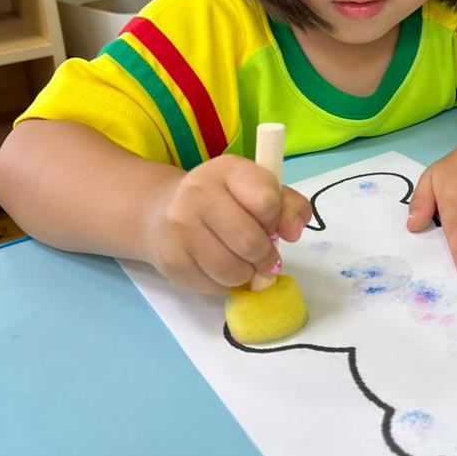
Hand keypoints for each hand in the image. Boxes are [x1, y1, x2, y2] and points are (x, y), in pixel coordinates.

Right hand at [139, 155, 311, 292]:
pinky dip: (225, 284)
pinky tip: (219, 267)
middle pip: (250, 242)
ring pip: (232, 271)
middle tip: (264, 255)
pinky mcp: (171, 259)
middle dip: (265, 256)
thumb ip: (290, 206)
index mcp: (227, 169)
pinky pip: (214, 286)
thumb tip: (293, 232)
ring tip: (243, 262)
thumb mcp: (261, 191)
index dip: (276, 219)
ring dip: (246, 273)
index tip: (270, 222)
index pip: (267, 202)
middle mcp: (198, 192)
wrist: (163, 211)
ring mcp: (179, 226)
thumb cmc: (225, 201)